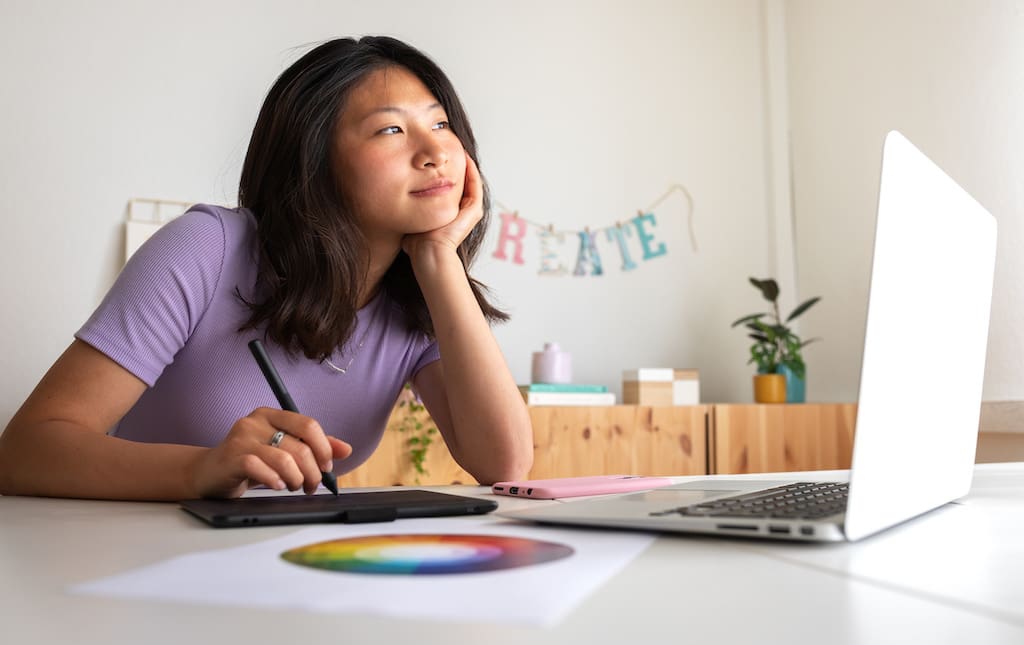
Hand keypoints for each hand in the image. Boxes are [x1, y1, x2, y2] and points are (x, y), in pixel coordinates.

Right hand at [188, 408, 351, 497]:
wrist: (208, 474)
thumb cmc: (249, 461)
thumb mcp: (282, 451)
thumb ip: (313, 448)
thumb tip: (346, 449)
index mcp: (272, 415)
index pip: (308, 425)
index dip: (324, 448)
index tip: (327, 466)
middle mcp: (256, 421)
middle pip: (299, 446)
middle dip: (312, 472)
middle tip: (311, 485)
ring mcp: (242, 438)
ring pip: (284, 458)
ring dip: (296, 479)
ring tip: (293, 487)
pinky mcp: (230, 456)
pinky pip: (260, 467)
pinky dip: (274, 480)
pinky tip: (276, 486)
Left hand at [401, 151, 482, 258]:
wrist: (427, 254)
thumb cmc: (416, 243)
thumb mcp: (411, 219)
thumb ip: (405, 210)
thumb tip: (389, 201)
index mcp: (450, 214)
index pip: (450, 188)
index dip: (443, 172)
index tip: (435, 159)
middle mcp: (463, 212)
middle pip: (461, 182)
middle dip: (455, 165)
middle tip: (450, 148)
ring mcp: (471, 211)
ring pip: (470, 181)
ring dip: (466, 165)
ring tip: (459, 148)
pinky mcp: (474, 210)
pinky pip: (475, 184)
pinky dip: (471, 170)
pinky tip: (464, 157)